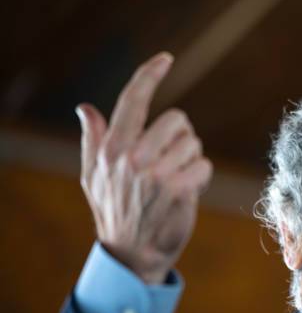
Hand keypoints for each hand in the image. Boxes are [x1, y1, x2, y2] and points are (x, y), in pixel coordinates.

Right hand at [77, 52, 212, 283]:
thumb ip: (93, 139)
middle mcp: (132, 157)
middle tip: (171, 160)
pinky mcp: (179, 190)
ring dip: (191, 160)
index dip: (150, 75)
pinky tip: (188, 192)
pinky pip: (205, 166)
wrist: (133, 254)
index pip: (132, 100)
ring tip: (176, 179)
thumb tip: (85, 108)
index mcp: (111, 148)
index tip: (166, 59)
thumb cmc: (114, 211)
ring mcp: (156, 173)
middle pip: (177, 119)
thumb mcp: (93, 176)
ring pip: (194, 144)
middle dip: (180, 138)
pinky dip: (201, 178)